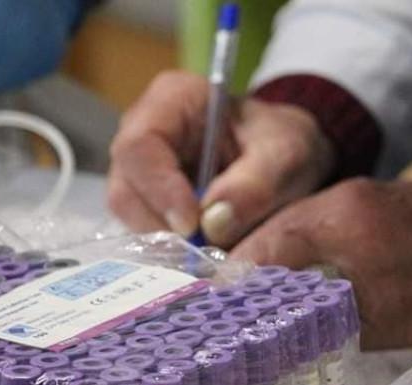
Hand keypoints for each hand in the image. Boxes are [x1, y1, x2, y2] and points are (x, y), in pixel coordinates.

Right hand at [108, 70, 334, 245]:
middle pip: (125, 188)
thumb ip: (256, 183)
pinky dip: (170, 250)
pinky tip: (200, 257)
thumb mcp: (286, 154)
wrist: (283, 155)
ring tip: (205, 256)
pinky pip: (144, 232)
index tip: (192, 226)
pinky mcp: (147, 203)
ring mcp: (140, 171)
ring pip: (131, 217)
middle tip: (200, 254)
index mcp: (171, 99)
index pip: (141, 146)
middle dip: (160, 226)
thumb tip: (214, 223)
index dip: (159, 189)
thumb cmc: (281, 141)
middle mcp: (142, 132)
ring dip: (164, 244)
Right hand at [232, 179, 411, 349]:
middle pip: (270, 238)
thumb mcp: (387, 315)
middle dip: (248, 280)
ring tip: (258, 312)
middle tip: (227, 320)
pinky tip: (304, 293)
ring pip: (296, 237)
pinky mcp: (377, 209)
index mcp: (336, 217)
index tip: (211, 319)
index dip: (233, 287)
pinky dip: (307, 263)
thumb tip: (272, 332)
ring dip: (276, 272)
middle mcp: (339, 199)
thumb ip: (324, 317)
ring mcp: (359, 200)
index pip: (259, 248)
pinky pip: (323, 236)